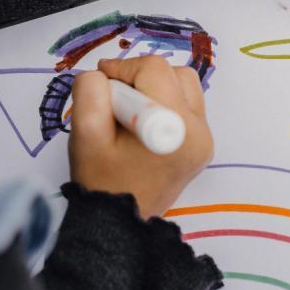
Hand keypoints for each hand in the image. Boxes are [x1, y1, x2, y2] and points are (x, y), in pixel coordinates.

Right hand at [68, 56, 213, 218]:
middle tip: (116, 100)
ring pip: (184, 85)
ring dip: (155, 87)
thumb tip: (105, 73)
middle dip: (140, 77)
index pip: (153, 69)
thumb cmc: (101, 180)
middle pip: (174, 73)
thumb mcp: (85, 132)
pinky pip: (187, 104)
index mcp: (174, 129)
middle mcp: (199, 132)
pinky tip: (145, 124)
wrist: (120, 221)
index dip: (122, 69)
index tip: (102, 84)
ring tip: (131, 112)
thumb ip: (91, 91)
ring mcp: (205, 139)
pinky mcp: (203, 143)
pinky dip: (165, 102)